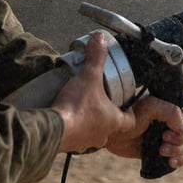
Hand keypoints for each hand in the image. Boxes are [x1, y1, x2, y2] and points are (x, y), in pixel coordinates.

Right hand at [50, 32, 134, 153]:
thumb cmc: (76, 107)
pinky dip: (72, 128)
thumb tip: (100, 38)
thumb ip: (96, 57)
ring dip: (88, 122)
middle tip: (100, 101)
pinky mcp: (68, 145)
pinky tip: (65, 117)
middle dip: (105, 115)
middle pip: (110, 127)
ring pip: (91, 133)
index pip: (130, 121)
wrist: (52, 130)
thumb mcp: (89, 77)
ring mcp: (84, 143)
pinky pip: (74, 137)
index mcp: (113, 121)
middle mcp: (101, 135)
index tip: (126, 104)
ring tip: (81, 107)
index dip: (129, 112)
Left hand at [104, 90, 182, 169]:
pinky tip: (170, 161)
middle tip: (163, 138)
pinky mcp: (164, 152)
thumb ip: (171, 112)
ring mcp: (170, 137)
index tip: (179, 117)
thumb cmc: (130, 116)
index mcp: (173, 106)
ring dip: (178, 150)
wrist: (114, 134)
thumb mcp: (150, 108)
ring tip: (161, 150)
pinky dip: (179, 161)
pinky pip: (182, 159)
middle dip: (181, 137)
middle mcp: (174, 121)